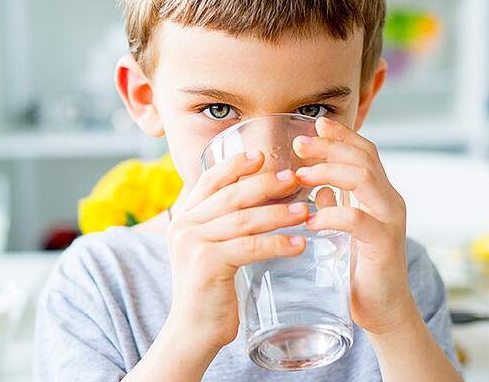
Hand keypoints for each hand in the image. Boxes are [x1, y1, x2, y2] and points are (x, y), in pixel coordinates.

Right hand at [164, 150, 310, 348]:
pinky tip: (299, 244)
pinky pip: (249, 246)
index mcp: (185, 218)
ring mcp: (193, 244)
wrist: (193, 332)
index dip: (236, 165)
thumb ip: (226, 226)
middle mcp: (184, 226)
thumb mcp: (212, 250)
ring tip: (304, 211)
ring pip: (242, 218)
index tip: (262, 156)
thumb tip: (264, 201)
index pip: (209, 180)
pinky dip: (277, 243)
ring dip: (277, 213)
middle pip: (230, 194)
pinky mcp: (206, 264)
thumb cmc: (211, 292)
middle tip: (294, 179)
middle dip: (265, 184)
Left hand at [292, 116, 412, 335]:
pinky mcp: (384, 244)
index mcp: (380, 195)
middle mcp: (390, 201)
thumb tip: (318, 188)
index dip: (342, 136)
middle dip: (331, 146)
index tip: (315, 124)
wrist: (383, 311)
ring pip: (364, 179)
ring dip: (329, 171)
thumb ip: (336, 206)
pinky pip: (358, 219)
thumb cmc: (361, 272)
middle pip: (364, 158)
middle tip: (300, 144)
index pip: (365, 153)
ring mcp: (390, 221)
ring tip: (301, 175)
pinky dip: (332, 214)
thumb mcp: (345, 232)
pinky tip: (311, 219)